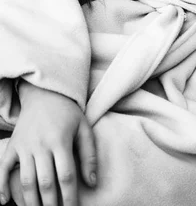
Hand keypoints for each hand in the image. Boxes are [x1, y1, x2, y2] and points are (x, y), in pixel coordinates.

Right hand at [0, 81, 96, 205]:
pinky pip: (3, 168)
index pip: (66, 176)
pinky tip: (6, 201)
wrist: (44, 94)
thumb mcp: (84, 128)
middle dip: (51, 204)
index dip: (70, 197)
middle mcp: (41, 144)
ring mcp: (24, 146)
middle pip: (45, 182)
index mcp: (61, 140)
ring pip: (26, 180)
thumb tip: (92, 183)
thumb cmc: (68, 113)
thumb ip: (89, 155)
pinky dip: (1, 186)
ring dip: (31, 202)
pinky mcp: (12, 146)